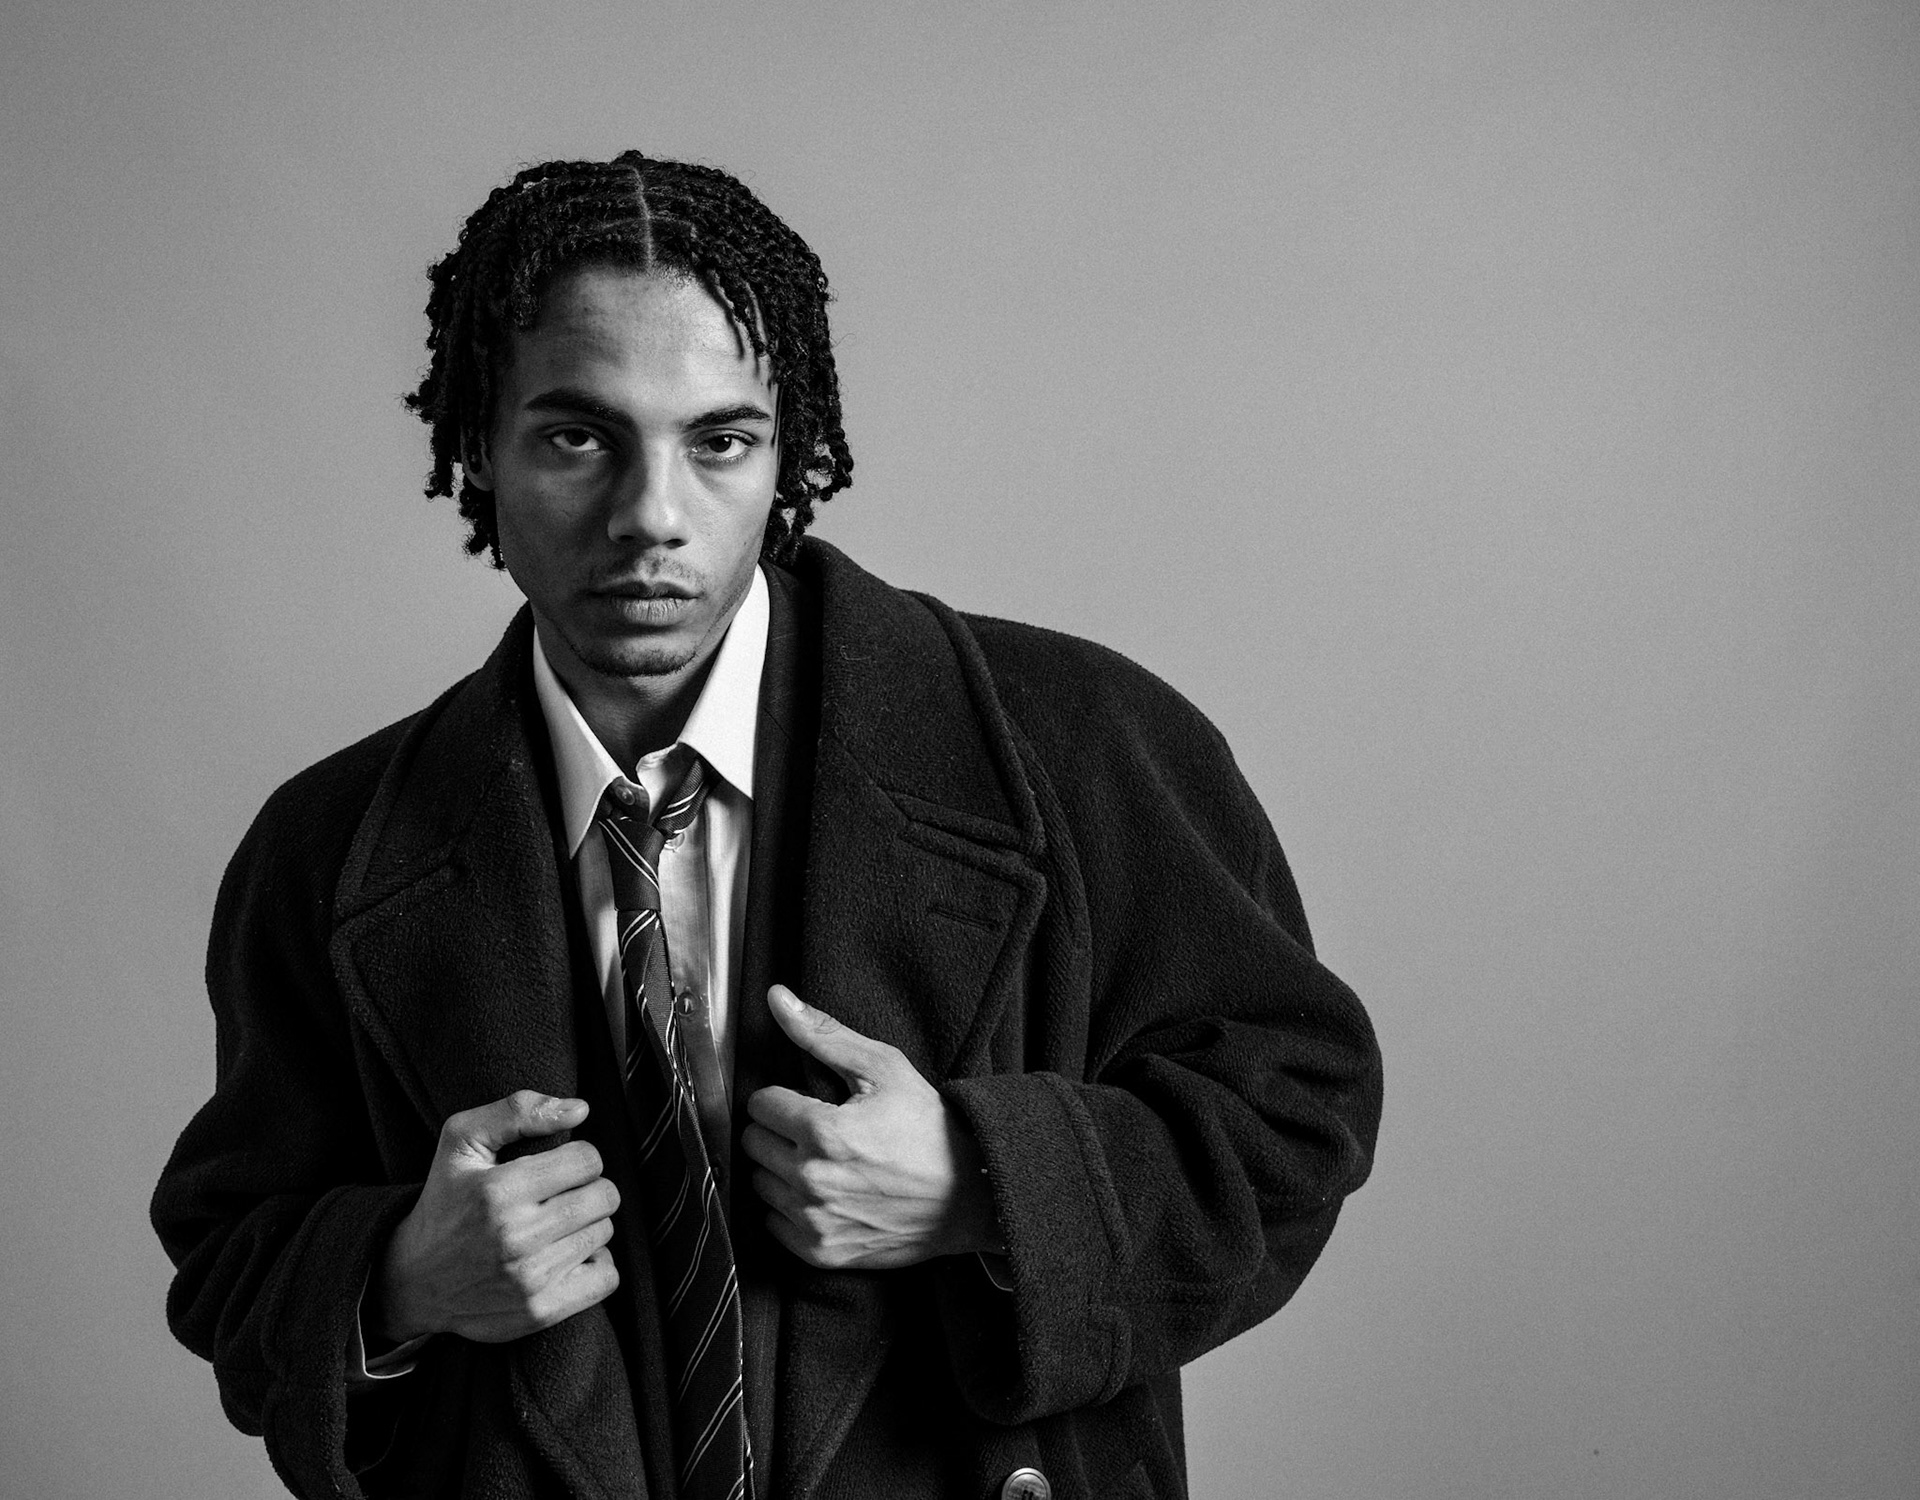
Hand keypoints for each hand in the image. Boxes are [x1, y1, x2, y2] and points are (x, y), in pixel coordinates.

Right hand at [375, 1090, 620, 1343]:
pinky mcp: (540, 1312)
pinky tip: (565, 1255)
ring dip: (587, 1225)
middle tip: (559, 1196)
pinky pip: (606, 1278)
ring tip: (552, 1226)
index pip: (588, 1159)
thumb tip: (581, 1109)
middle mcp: (516, 1237)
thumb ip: (518, 1110)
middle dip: (588, 1189)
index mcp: (499, 1190)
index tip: (556, 1166)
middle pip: (605, 1197)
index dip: (577, 1156)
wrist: (413, 1279)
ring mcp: (529, 1279)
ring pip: (605, 1233)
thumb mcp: (461, 1140)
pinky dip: (595, 1264)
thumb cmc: (446, 1199)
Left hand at [743, 986, 1000, 1269]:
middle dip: (778, 1130)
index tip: (809, 1102)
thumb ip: (823, 1034)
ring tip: (821, 1161)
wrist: (968, 1197)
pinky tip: (823, 1193)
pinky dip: (790, 1208)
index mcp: (823, 1132)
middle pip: (753, 1143)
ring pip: (759, 1182)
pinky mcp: (820, 1253)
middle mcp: (812, 1180)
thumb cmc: (928, 1128)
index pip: (760, 1104)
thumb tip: (776, 998)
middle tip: (815, 1129)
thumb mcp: (885, 1068)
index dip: (783, 1097)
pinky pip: (773, 1224)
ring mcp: (814, 1221)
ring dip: (781, 1168)